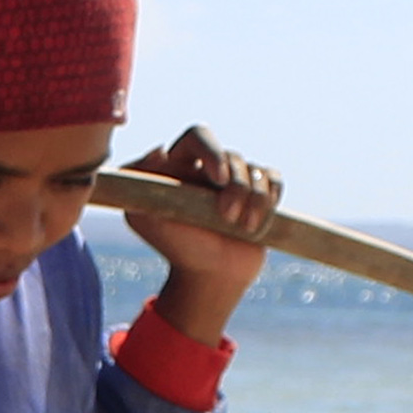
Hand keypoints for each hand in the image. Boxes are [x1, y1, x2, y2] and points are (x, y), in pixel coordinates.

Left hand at [118, 124, 278, 345]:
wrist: (208, 276)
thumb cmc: (174, 246)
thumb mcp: (142, 216)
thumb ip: (138, 182)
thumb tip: (161, 150)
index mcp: (183, 164)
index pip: (199, 136)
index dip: (213, 151)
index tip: (219, 179)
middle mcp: (211, 167)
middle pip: (234, 157)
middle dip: (237, 187)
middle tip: (227, 218)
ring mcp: (237, 180)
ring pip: (256, 171)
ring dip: (255, 201)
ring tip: (243, 228)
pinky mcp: (260, 194)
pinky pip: (273, 179)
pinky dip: (271, 197)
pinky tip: (258, 219)